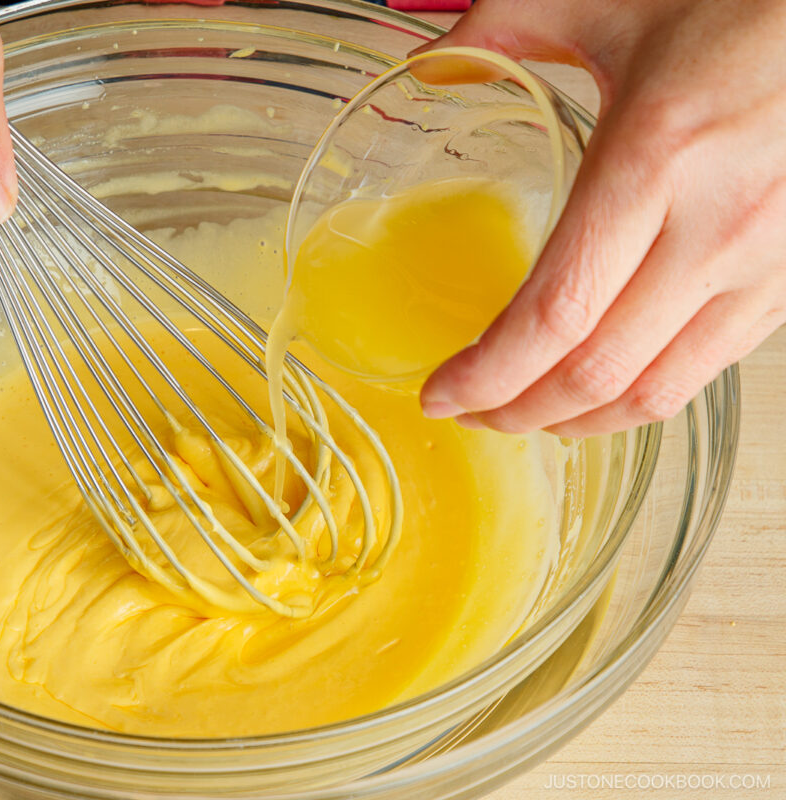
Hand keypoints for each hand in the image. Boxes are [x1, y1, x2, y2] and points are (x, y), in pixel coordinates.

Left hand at [414, 0, 785, 435]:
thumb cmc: (740, 2)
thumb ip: (507, 27)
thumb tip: (429, 67)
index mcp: (653, 158)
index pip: (554, 313)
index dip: (487, 374)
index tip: (439, 393)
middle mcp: (715, 224)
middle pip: (596, 371)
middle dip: (518, 411)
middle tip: (471, 413)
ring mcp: (765, 260)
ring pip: (656, 389)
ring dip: (579, 421)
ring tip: (526, 414)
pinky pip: (707, 368)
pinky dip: (641, 396)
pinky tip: (600, 387)